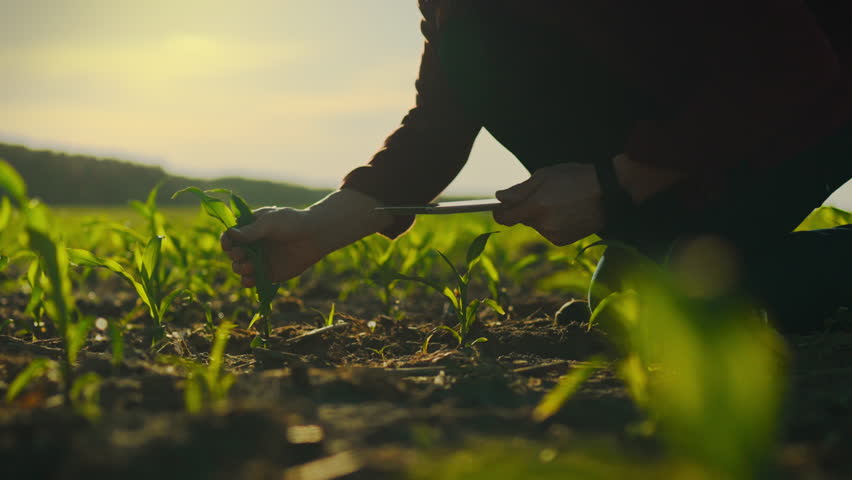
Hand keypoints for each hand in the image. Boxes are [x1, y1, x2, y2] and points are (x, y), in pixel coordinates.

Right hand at [220, 188, 394, 286]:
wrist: (314, 236)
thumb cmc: (292, 223)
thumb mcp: (270, 222)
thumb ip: (251, 231)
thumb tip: (230, 234)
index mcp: (249, 229)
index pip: (229, 237)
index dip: (226, 242)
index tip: (228, 245)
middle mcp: (252, 245)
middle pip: (232, 254)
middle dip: (235, 256)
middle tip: (242, 254)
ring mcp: (259, 260)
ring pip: (240, 268)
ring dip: (240, 268)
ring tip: (250, 265)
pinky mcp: (268, 274)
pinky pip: (252, 280)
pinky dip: (248, 282)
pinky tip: (250, 280)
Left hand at [493, 163, 603, 245]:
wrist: (609, 193)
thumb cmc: (576, 178)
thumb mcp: (545, 175)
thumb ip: (520, 189)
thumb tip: (500, 198)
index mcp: (536, 207)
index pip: (505, 218)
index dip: (499, 212)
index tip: (499, 207)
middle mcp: (543, 224)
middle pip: (521, 220)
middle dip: (526, 209)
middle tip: (544, 195)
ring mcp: (553, 234)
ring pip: (535, 225)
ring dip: (540, 216)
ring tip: (560, 202)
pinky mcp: (562, 241)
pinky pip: (547, 232)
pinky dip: (551, 223)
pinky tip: (566, 212)